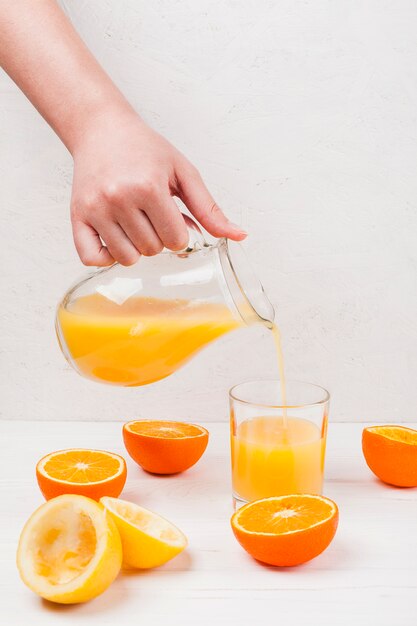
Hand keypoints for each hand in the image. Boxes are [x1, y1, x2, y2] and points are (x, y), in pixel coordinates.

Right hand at [70, 109, 246, 265]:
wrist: (102, 130)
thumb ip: (209, 208)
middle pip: (152, 250)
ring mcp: (96, 209)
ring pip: (127, 258)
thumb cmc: (145, 150)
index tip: (172, 217)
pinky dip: (106, 257)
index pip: (176, 240)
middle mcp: (119, 198)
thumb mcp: (183, 172)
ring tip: (134, 223)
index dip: (179, 233)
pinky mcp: (77, 216)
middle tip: (151, 214)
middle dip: (158, 237)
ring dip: (136, 248)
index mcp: (149, 186)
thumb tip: (240, 236)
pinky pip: (92, 259)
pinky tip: (115, 238)